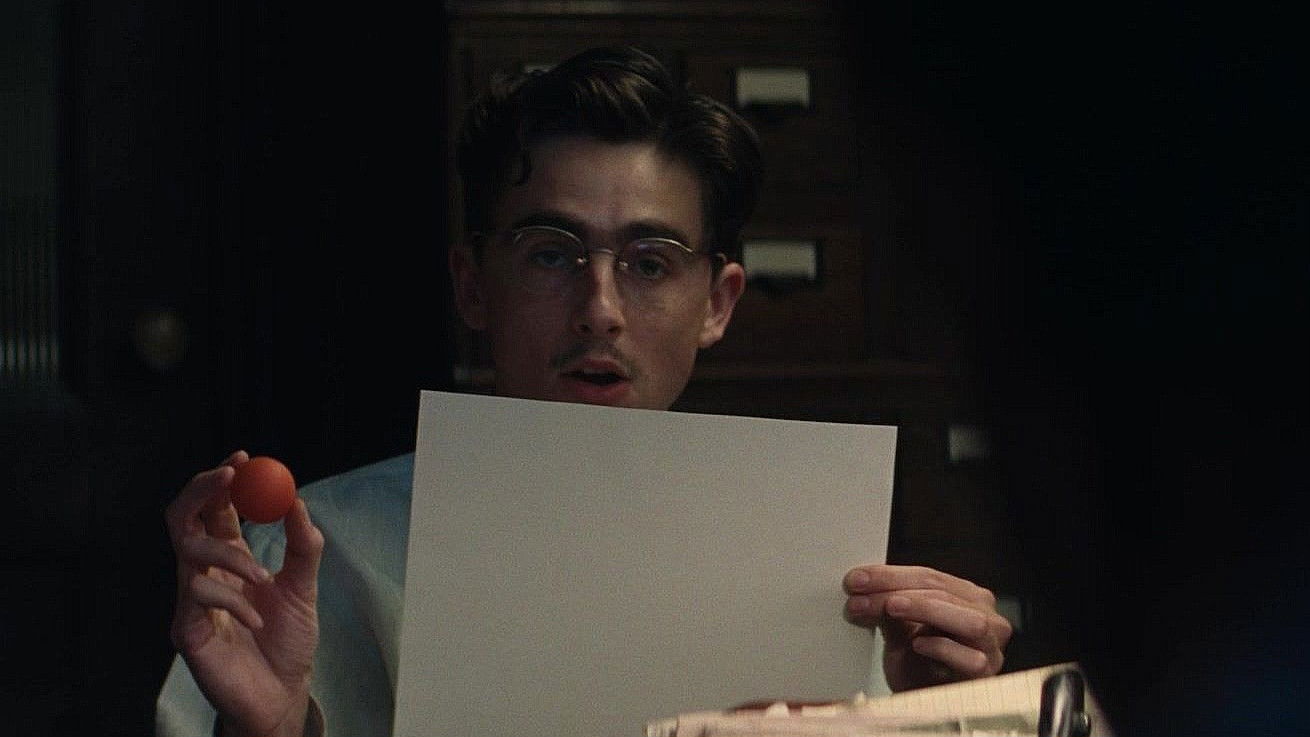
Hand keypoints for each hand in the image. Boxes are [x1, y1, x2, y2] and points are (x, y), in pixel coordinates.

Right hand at [166, 451, 323, 736]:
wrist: (282, 694)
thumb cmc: (288, 641)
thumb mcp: (305, 586)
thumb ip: (303, 545)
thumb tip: (297, 499)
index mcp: (229, 556)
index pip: (215, 507)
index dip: (222, 480)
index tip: (242, 458)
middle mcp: (204, 573)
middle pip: (182, 517)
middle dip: (202, 490)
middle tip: (230, 476)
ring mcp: (190, 600)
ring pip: (189, 552)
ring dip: (231, 555)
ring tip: (263, 579)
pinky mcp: (186, 630)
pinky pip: (198, 597)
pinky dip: (234, 601)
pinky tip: (258, 620)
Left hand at [843, 565, 1010, 691]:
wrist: (926, 708)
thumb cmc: (919, 669)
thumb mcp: (898, 632)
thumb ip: (885, 610)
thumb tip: (859, 588)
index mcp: (965, 598)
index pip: (928, 577)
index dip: (890, 575)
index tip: (856, 580)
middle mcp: (985, 617)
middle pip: (943, 592)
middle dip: (898, 590)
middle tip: (861, 597)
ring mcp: (990, 646)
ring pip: (967, 619)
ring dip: (925, 609)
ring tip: (891, 607)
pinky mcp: (986, 675)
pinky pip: (970, 658)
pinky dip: (943, 648)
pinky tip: (918, 644)